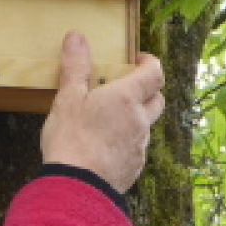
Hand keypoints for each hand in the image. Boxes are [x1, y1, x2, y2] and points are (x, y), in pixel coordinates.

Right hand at [40, 32, 165, 193]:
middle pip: (158, 100)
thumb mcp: (67, 98)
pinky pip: (136, 149)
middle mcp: (140, 121)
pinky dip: (126, 142)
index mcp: (127, 98)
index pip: (155, 73)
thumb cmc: (71, 139)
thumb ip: (75, 67)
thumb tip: (77, 38)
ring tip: (109, 120)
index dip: (150, 63)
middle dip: (147, 91)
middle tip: (126, 88)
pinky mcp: (134, 168)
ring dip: (134, 118)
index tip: (139, 59)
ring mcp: (139, 147)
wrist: (76, 188)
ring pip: (145, 126)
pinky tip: (105, 147)